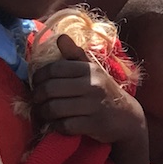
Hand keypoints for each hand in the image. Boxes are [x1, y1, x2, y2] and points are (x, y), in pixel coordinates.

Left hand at [30, 34, 145, 146]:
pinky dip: (55, 127)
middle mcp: (93, 85)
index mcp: (90, 69)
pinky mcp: (93, 124)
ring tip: (42, 112)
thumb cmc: (104, 91)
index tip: (36, 83)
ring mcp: (93, 105)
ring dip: (43, 113)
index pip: (54, 69)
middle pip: (50, 89)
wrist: (126, 117)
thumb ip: (74, 55)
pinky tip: (56, 124)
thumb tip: (60, 37)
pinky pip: (63, 126)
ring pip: (54, 108)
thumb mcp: (93, 70)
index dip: (39, 76)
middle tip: (36, 101)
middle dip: (37, 96)